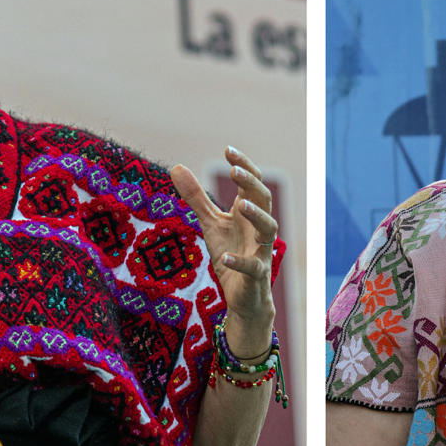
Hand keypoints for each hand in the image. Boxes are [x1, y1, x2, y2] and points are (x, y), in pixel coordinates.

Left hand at [170, 146, 277, 353]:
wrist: (243, 295)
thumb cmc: (231, 253)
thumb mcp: (210, 223)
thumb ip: (196, 197)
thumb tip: (175, 166)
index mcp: (249, 213)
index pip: (252, 184)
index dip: (244, 166)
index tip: (228, 150)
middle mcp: (259, 228)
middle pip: (264, 200)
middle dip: (251, 184)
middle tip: (234, 171)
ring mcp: (261, 251)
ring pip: (269, 229)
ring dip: (257, 216)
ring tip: (240, 205)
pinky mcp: (256, 275)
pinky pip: (252, 266)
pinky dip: (240, 261)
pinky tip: (225, 257)